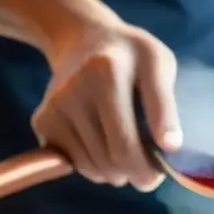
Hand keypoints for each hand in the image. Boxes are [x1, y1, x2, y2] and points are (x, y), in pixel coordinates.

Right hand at [31, 17, 181, 191]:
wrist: (81, 39)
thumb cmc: (130, 56)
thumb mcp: (158, 63)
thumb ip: (166, 104)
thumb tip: (170, 147)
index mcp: (106, 73)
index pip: (128, 143)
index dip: (149, 169)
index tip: (160, 173)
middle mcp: (74, 90)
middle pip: (112, 160)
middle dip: (136, 174)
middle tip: (148, 172)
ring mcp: (55, 107)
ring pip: (94, 168)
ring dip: (116, 173)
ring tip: (125, 153)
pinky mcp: (42, 121)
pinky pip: (75, 165)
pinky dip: (95, 167)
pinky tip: (103, 146)